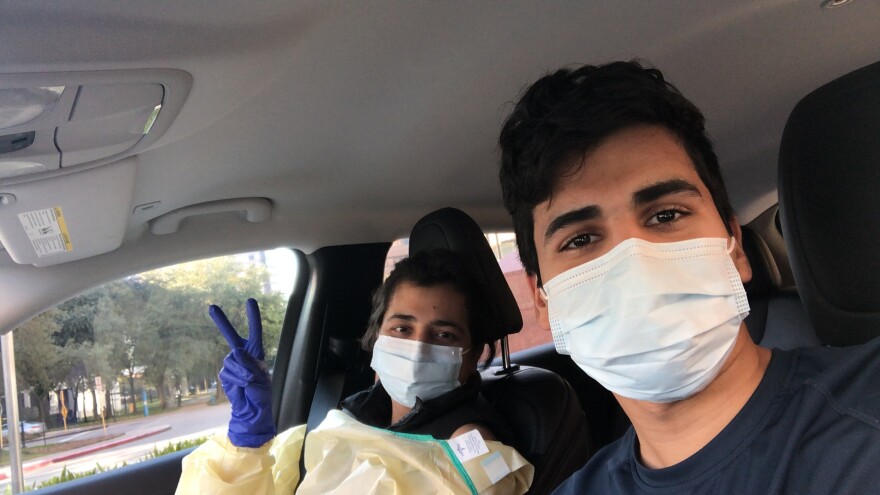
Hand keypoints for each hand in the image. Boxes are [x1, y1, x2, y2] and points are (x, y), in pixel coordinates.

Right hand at [209, 298, 275, 447]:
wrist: (251, 409)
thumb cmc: (261, 393)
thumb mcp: (260, 377)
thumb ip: (249, 363)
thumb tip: (235, 350)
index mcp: (256, 352)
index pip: (255, 332)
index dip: (253, 317)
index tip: (250, 301)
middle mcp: (243, 354)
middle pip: (231, 335)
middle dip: (221, 321)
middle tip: (211, 306)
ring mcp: (232, 363)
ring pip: (232, 361)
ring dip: (242, 372)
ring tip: (250, 382)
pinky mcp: (225, 373)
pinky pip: (228, 372)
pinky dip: (237, 379)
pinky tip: (242, 386)